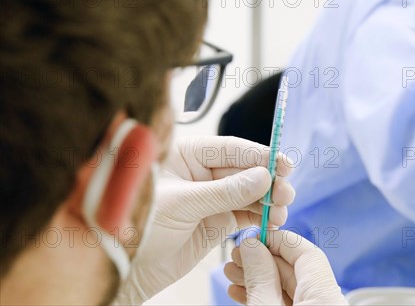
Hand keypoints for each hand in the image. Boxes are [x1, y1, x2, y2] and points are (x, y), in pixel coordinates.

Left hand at [114, 136, 293, 304]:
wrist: (125, 268)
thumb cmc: (137, 225)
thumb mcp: (181, 204)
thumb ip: (224, 191)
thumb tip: (262, 177)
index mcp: (186, 155)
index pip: (230, 149)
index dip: (259, 156)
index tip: (282, 164)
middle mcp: (201, 173)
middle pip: (244, 171)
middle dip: (267, 181)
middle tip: (285, 192)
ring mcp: (210, 197)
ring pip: (248, 193)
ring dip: (268, 201)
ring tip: (281, 211)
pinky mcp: (216, 221)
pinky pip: (244, 214)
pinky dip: (260, 217)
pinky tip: (272, 220)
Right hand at [224, 230, 346, 305]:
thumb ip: (261, 279)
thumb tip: (252, 246)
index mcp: (327, 297)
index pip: (307, 253)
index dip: (278, 240)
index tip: (253, 238)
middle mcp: (327, 303)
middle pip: (296, 270)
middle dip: (262, 261)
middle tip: (236, 256)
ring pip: (289, 289)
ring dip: (259, 279)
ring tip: (232, 274)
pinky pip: (287, 305)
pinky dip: (265, 297)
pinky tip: (242, 293)